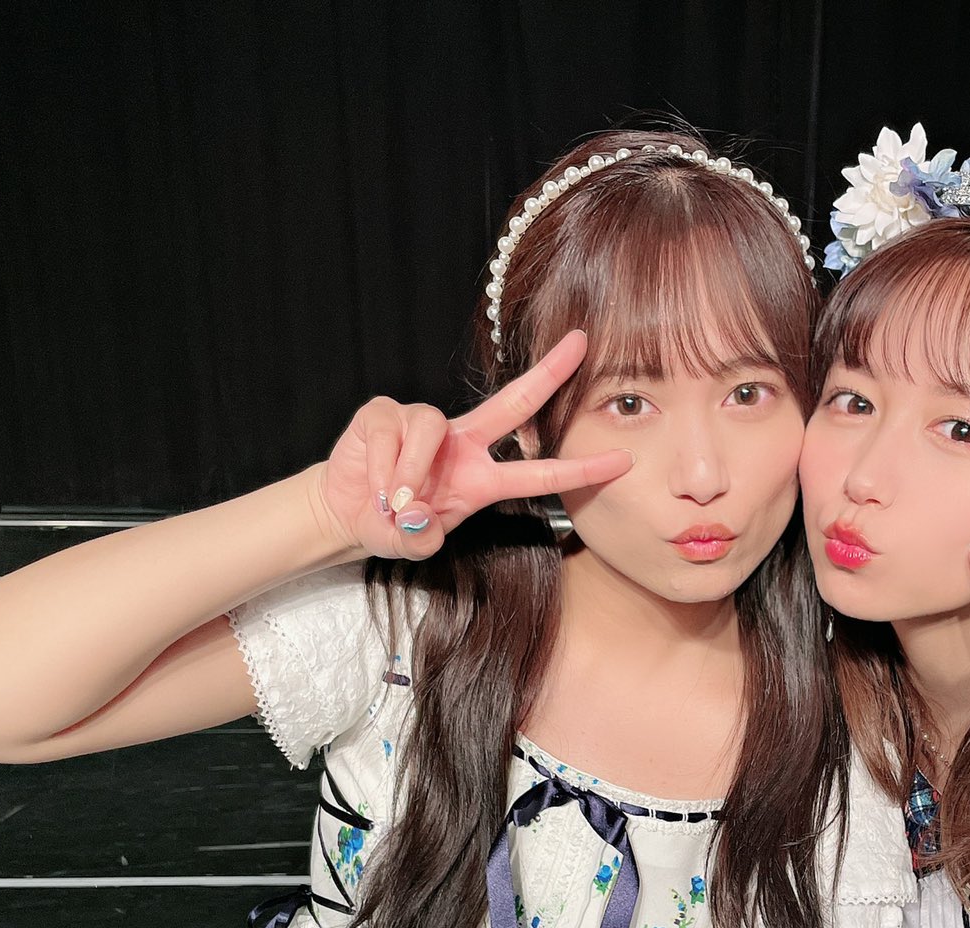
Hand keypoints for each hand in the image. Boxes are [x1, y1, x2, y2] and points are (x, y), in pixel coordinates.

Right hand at [313, 330, 632, 559]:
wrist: (346, 512)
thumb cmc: (391, 523)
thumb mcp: (412, 542)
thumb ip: (420, 538)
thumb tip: (418, 516)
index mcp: (482, 478)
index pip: (539, 472)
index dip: (580, 468)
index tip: (623, 460)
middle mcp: (463, 443)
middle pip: (514, 401)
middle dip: (549, 372)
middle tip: (581, 344)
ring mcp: (425, 423)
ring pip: (432, 428)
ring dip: (410, 471)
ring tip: (394, 500)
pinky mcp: (386, 412)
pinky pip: (391, 433)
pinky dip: (381, 467)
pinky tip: (375, 486)